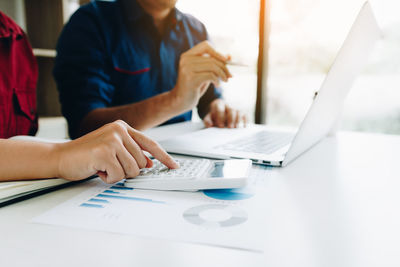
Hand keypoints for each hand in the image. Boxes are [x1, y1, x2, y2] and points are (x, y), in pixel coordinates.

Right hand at [55, 120, 178, 183]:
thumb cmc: (86, 155)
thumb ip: (131, 153)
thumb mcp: (112, 150)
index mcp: (123, 127)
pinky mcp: (104, 151)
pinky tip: (97, 169)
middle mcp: (119, 130)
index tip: (173, 165)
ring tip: (102, 166)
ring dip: (116, 174)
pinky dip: (107, 178)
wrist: (60, 157)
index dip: (164, 156)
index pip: (150, 143)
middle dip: (127, 170)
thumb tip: (150, 164)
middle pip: (142, 162)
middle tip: (109, 165)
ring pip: (132, 170)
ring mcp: (112, 139)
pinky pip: (118, 176)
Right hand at [171, 41, 231, 111]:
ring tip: (225, 80)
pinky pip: (211, 75)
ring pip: (213, 66)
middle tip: (229, 75)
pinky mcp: (191, 78)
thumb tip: (230, 56)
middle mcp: (186, 60)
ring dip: (222, 74)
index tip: (226, 61)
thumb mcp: (203, 73)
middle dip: (224, 67)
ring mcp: (187, 69)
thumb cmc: (193, 87)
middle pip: (212, 58)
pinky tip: (217, 85)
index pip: (205, 46)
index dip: (217, 52)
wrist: (180, 101)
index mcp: (187, 55)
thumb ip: (213, 64)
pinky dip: (217, 80)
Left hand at [203, 99, 246, 127]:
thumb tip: (210, 125)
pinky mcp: (241, 111)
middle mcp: (228, 104)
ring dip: (238, 120)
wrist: (220, 111)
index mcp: (219, 104)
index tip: (221, 126)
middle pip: (231, 109)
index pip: (220, 109)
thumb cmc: (214, 115)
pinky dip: (246, 120)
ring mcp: (235, 107)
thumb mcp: (209, 117)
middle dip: (231, 119)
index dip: (221, 117)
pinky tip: (244, 126)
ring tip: (236, 128)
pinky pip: (245, 114)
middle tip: (230, 127)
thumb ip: (207, 120)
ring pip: (239, 111)